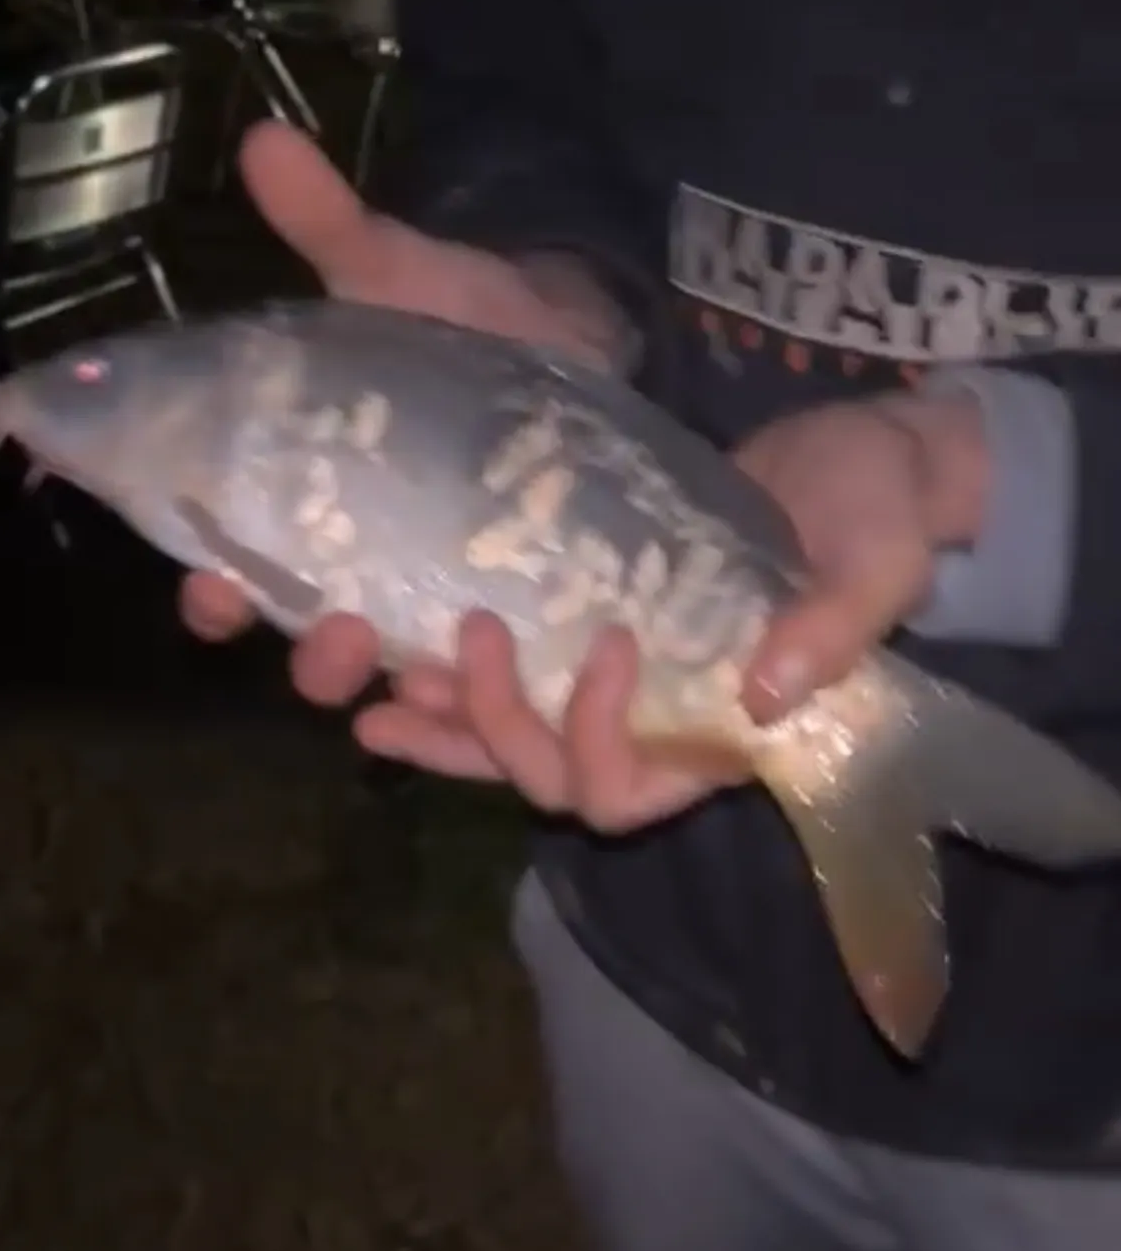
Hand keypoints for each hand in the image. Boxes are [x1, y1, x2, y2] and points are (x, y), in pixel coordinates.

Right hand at [181, 117, 631, 687]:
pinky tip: (459, 699)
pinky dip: (463, 714)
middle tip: (325, 628)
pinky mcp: (522, 625)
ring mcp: (441, 607)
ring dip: (379, 681)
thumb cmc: (472, 325)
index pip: (231, 574)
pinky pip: (482, 701)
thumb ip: (331, 228)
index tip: (207, 586)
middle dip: (305, 654)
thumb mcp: (401, 278)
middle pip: (306, 646)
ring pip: (391, 682)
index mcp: (308, 508)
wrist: (587, 347)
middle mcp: (364, 572)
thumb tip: (262, 137)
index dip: (210, 593)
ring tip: (391, 653)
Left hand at [330, 386, 987, 836]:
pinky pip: (499, 685)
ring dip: (441, 728)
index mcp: (722, 736)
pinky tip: (381, 670)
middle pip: (549, 778)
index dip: (602, 739)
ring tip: (372, 696)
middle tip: (469, 637)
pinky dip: (439, 692)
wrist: (851, 457)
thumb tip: (766, 694)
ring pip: (505, 749)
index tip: (613, 641)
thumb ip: (837, 625)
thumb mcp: (878, 557)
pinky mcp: (576, 630)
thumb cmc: (876, 510)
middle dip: (499, 725)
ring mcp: (610, 688)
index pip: (632, 792)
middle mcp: (654, 730)